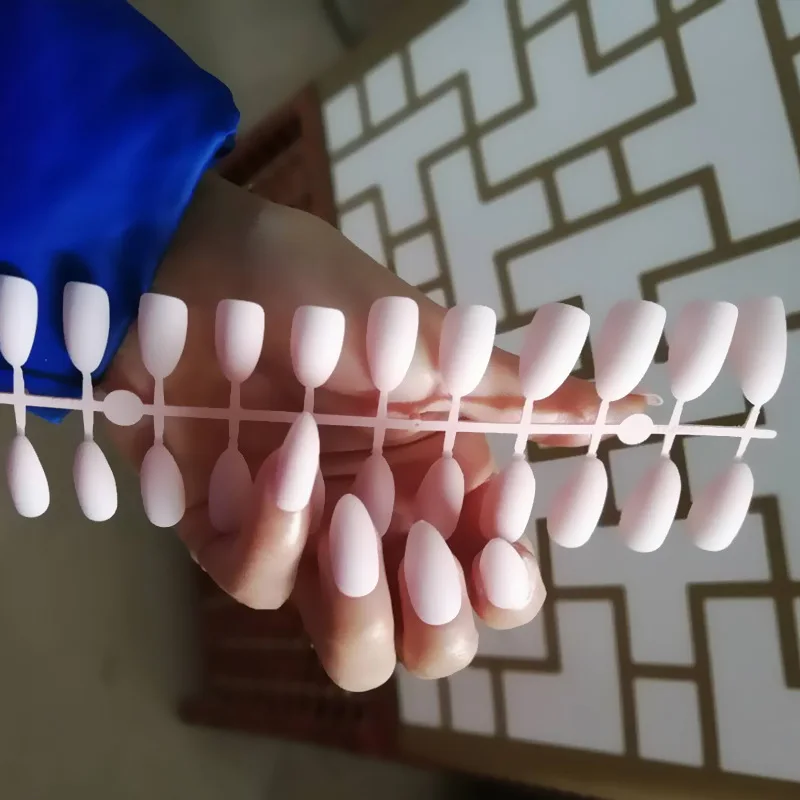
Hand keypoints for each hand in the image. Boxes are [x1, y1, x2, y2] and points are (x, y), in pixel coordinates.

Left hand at [103, 173, 645, 690]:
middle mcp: (380, 531)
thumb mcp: (428, 343)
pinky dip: (272, 528)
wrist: (210, 269)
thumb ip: (520, 393)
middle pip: (425, 642)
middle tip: (429, 557)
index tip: (498, 547)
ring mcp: (304, 544)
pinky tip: (276, 462)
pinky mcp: (226, 536)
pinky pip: (255, 580)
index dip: (503, 588)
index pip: (492, 584)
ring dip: (354, 594)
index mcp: (439, 490)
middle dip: (438, 625)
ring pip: (347, 645)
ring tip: (347, 509)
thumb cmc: (323, 298)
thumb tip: (636, 408)